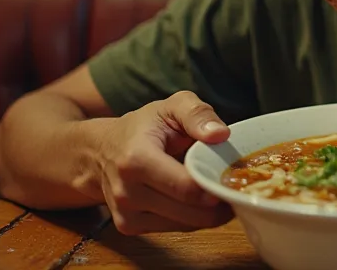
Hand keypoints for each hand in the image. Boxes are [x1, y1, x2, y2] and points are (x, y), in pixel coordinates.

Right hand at [98, 91, 233, 234]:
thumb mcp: (171, 107)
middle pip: (189, 212)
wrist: (102, 150)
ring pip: (185, 224)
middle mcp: (127, 191)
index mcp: (136, 159)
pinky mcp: (128, 226)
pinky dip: (193, 217)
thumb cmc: (143, 127)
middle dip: (219, 203)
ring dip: (209, 213)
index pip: (186, 187)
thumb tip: (220, 135)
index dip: (215, 186)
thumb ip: (197, 114)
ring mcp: (125, 213)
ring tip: (219, 190)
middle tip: (235, 187)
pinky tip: (199, 200)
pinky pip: (175, 228)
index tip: (234, 178)